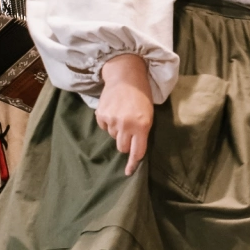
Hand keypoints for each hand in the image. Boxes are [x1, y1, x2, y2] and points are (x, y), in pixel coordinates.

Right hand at [97, 54, 153, 174]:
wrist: (126, 76)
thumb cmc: (141, 96)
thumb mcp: (148, 114)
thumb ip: (142, 132)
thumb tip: (133, 150)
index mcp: (142, 126)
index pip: (137, 151)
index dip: (132, 163)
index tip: (129, 172)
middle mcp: (126, 125)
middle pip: (122, 147)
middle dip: (125, 143)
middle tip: (128, 131)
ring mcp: (112, 120)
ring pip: (112, 137)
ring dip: (117, 130)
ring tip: (122, 115)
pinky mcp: (101, 114)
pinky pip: (104, 127)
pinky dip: (108, 122)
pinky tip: (113, 110)